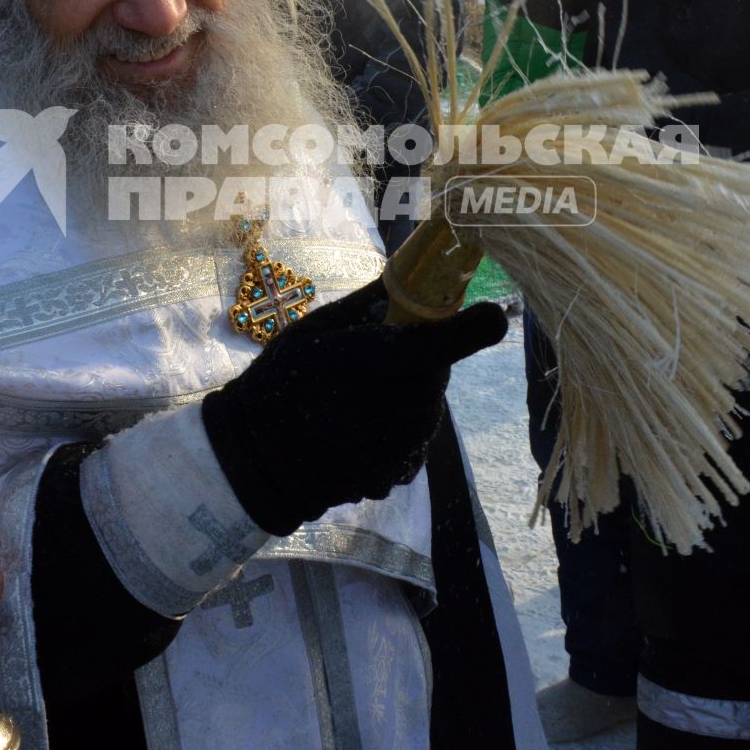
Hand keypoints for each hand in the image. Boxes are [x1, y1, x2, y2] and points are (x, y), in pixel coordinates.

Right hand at [200, 280, 507, 532]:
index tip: (495, 314)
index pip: (426, 347)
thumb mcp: (313, 331)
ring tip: (360, 399)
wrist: (255, 463)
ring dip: (410, 395)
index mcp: (359, 367)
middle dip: (421, 360)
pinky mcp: (395, 475)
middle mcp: (383, 413)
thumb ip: (368, 305)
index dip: (466, 331)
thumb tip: (417, 273)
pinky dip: (399, 428)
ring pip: (427, 406)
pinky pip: (415, 438)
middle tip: (380, 359)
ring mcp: (392, 451)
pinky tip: (362, 429)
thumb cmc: (279, 384)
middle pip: (434, 375)